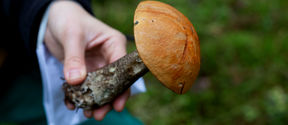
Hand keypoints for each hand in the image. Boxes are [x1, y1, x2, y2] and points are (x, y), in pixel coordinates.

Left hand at [45, 1, 129, 119]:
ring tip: (88, 113)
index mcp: (113, 44)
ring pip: (100, 87)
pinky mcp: (85, 70)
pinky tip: (72, 103)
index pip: (122, 68)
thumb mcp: (72, 35)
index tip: (117, 104)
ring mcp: (97, 64)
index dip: (121, 87)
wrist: (53, 18)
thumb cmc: (68, 19)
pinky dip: (78, 95)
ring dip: (94, 101)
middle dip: (107, 99)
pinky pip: (84, 86)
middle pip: (113, 81)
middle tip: (98, 114)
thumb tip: (76, 81)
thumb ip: (74, 58)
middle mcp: (109, 56)